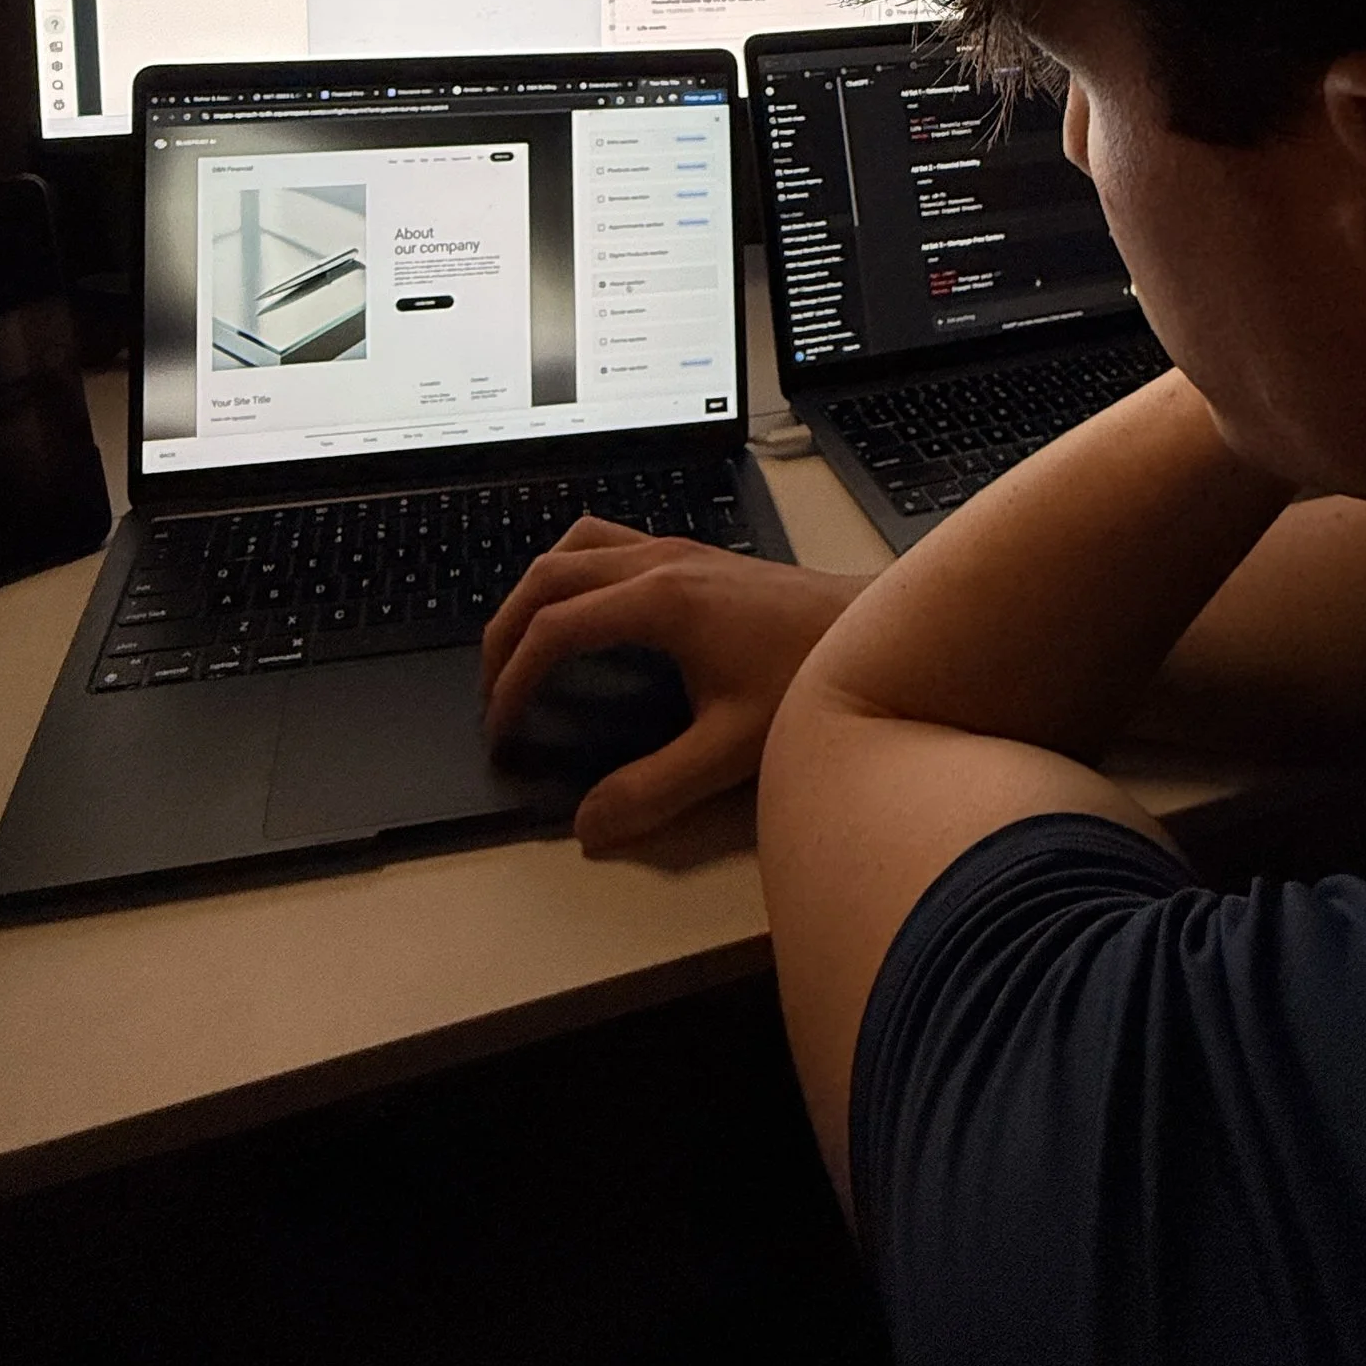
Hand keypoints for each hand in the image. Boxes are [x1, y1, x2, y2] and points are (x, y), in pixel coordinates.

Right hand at [480, 517, 860, 851]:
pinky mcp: (692, 554)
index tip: (503, 725)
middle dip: (505, 630)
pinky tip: (581, 614)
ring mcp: (676, 549)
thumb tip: (591, 824)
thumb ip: (656, 790)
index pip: (555, 628)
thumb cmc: (810, 676)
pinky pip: (605, 541)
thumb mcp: (731, 747)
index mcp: (661, 599)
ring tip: (519, 647)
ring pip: (573, 544)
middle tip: (491, 691)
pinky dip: (571, 572)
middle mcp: (660, 561)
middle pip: (548, 574)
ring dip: (534, 591)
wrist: (873, 630)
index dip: (514, 678)